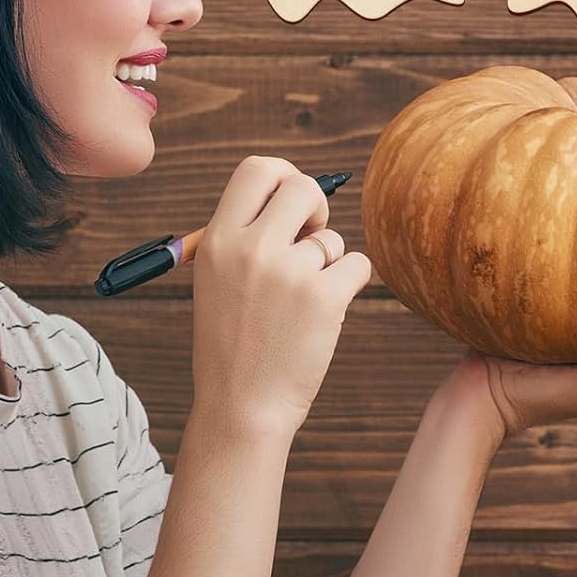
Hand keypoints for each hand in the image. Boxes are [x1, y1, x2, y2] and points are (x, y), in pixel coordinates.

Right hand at [191, 156, 371, 441]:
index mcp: (218, 241)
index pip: (257, 169)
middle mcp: (250, 248)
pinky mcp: (324, 297)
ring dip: (328, 263)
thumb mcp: (217, 280)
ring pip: (333, 238)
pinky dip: (350, 283)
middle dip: (317, 208)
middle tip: (312, 239)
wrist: (242, 407)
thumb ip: (248, 237)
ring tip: (301, 302)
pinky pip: (358, 264)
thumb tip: (298, 196)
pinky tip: (325, 313)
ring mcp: (289, 272)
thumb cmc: (235, 344)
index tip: (294, 204)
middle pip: (303, 188)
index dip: (285, 176)